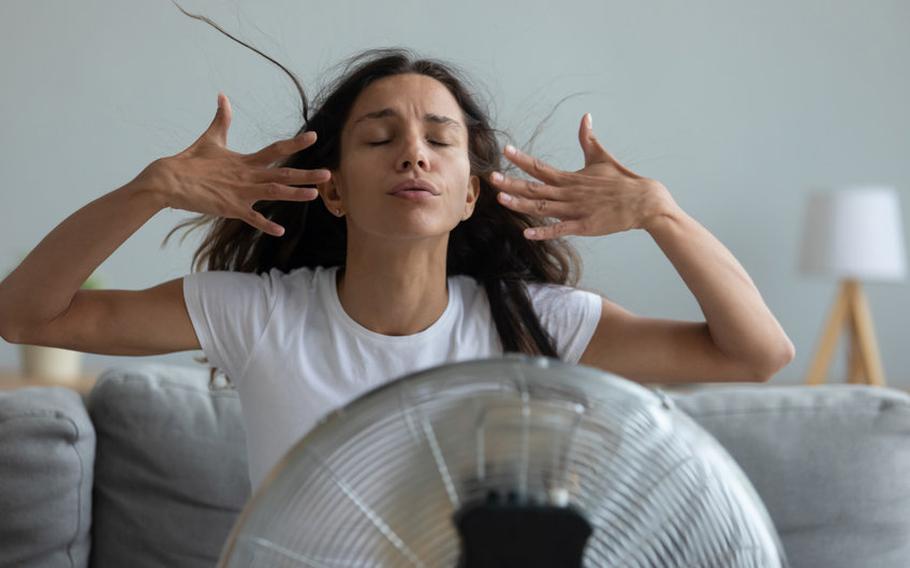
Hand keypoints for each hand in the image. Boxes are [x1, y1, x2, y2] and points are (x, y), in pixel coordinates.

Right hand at [133, 92, 330, 236]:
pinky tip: (281, 231)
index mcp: (246, 160)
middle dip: (306, 174)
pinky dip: (266, 225)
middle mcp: (248, 175)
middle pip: (282, 173)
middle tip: (327, 174)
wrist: (169, 179)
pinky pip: (252, 218)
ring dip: (294, 195)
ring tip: (314, 196)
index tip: (314, 137)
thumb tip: (222, 96)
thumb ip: (221, 119)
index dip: (295, 143)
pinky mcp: (231, 208)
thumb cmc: (190, 160)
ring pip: (273, 193)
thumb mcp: (210, 138)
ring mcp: (240, 192)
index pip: (276, 149)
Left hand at [488, 113, 677, 239]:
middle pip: (535, 187)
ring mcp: (576, 210)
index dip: (522, 159)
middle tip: (492, 177)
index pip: (540, 166)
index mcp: (570, 177)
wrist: (644, 200)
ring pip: (543, 207)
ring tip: (502, 200)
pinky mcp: (585, 226)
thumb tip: (585, 116)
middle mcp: (569, 192)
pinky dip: (544, 231)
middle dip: (512, 182)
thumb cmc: (622, 180)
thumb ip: (588, 139)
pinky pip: (560, 229)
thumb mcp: (602, 157)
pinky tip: (527, 233)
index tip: (506, 150)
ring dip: (521, 204)